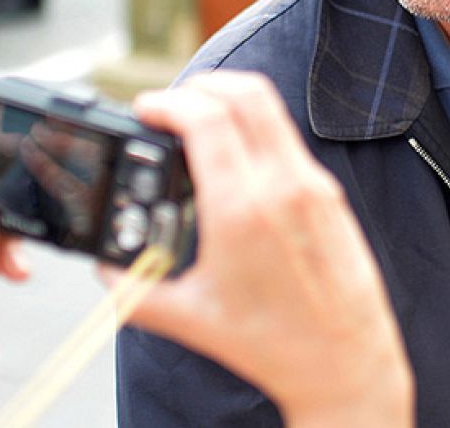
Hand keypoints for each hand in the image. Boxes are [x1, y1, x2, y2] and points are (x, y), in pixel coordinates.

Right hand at [119, 72, 413, 427]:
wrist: (345, 363)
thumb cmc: (274, 345)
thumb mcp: (189, 319)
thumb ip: (133, 290)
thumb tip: (105, 268)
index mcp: (242, 210)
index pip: (206, 117)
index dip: (168, 101)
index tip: (147, 109)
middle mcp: (283, 187)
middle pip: (243, 93)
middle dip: (199, 85)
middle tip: (170, 105)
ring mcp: (312, 186)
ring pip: (271, 109)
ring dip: (230, 99)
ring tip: (199, 119)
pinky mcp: (330, 194)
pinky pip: (288, 139)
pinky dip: (255, 127)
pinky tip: (235, 155)